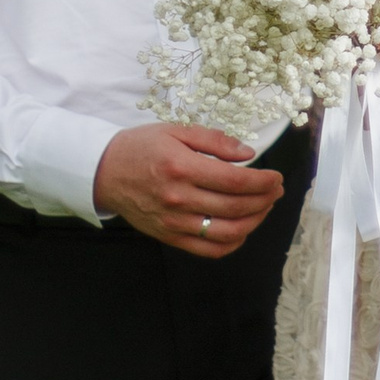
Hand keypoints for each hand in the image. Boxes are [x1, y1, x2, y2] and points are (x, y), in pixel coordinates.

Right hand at [93, 123, 281, 255]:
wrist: (103, 171)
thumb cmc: (140, 147)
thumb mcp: (176, 130)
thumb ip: (214, 141)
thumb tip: (248, 154)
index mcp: (182, 167)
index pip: (235, 181)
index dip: (263, 182)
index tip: (275, 177)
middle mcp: (179, 198)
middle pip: (236, 207)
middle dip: (265, 199)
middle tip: (275, 190)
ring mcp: (174, 221)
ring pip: (227, 231)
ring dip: (254, 221)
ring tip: (264, 207)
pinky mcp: (169, 237)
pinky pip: (209, 249)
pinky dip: (232, 242)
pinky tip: (242, 229)